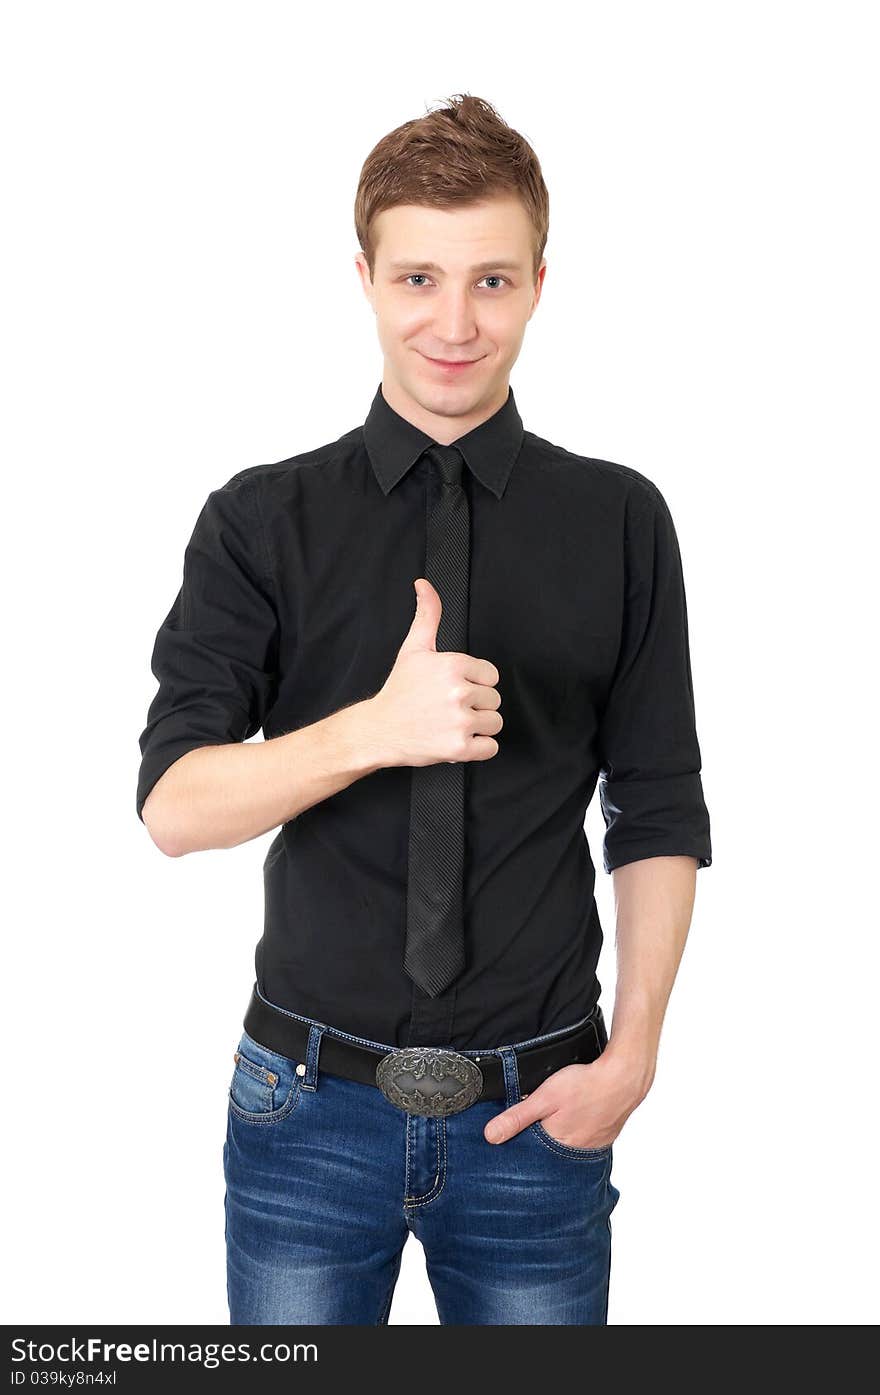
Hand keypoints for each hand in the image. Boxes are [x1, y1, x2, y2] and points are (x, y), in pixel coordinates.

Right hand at [370, 578, 502, 767]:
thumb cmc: (398, 691)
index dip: (475, 683)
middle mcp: (458, 692)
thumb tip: (425, 585)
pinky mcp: (459, 748)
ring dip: (478, 727)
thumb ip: (427, 615)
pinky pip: (490, 748)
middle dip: (476, 706)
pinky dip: (477, 748)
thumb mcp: (413, 649)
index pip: (491, 675)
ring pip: (495, 723)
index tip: (455, 689)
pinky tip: (457, 739)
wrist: (377, 729)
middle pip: (494, 700)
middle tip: (449, 708)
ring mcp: (460, 721)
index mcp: (453, 665)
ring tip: (452, 724)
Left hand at [483, 1049, 648, 1148]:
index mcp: (557, 1145)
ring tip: (554, 1125)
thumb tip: (490, 1137)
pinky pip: (583, 1143)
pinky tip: (573, 1122)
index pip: (530, 1156)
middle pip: (549, 1154)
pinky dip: (576, 1135)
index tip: (510, 1140)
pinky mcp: (604, 1138)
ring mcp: (592, 1147)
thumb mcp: (544, 1098)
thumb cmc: (585, 1085)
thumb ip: (517, 1117)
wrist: (624, 1077)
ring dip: (558, 1140)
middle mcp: (575, 1152)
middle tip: (535, 1126)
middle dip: (538, 1145)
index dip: (519, 1146)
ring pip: (566, 1149)